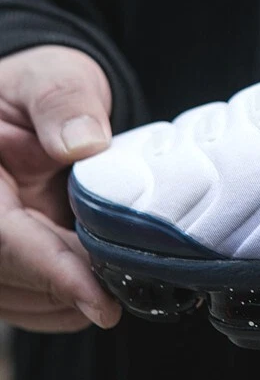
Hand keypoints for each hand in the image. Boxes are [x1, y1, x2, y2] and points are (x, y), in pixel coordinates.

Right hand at [0, 45, 120, 330]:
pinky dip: (59, 301)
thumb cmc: (45, 86)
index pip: (2, 235)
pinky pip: (19, 296)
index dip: (51, 271)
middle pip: (5, 273)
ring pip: (9, 295)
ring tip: (119, 283)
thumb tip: (82, 144)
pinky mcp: (0, 254)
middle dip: (66, 289)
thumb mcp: (54, 77)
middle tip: (127, 287)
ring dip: (64, 302)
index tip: (97, 299)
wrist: (44, 99)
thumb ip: (63, 103)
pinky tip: (98, 289)